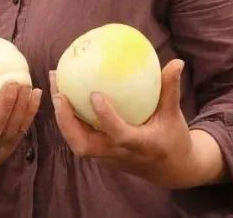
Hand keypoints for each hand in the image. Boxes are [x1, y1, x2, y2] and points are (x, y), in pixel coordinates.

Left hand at [49, 59, 226, 188]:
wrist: (170, 170)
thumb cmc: (173, 138)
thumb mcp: (174, 115)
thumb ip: (170, 89)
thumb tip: (177, 62)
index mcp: (138, 146)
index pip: (118, 135)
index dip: (105, 117)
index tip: (95, 94)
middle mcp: (117, 154)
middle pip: (83, 146)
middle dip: (66, 121)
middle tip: (59, 92)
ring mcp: (106, 157)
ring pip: (76, 142)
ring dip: (62, 117)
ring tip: (55, 85)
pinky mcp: (100, 154)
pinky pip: (78, 136)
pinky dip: (68, 117)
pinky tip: (63, 92)